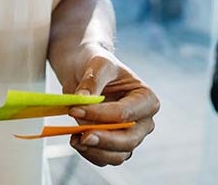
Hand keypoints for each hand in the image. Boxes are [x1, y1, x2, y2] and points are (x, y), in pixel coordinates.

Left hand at [65, 46, 158, 166]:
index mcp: (146, 99)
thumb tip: (82, 100)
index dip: (100, 115)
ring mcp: (131, 135)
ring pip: (118, 154)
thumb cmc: (96, 63)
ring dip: (95, 150)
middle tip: (80, 136)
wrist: (84, 69)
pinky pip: (106, 158)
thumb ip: (92, 81)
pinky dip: (91, 154)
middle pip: (127, 140)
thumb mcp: (97, 64)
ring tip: (74, 139)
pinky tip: (76, 141)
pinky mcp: (117, 145)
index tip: (75, 110)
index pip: (124, 114)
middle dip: (102, 139)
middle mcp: (143, 121)